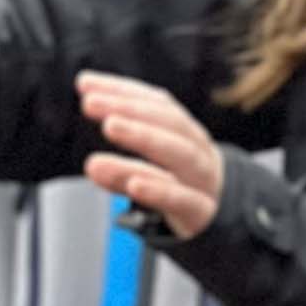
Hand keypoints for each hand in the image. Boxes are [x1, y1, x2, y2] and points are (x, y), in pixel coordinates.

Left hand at [79, 73, 224, 236]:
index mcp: (183, 132)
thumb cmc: (180, 187)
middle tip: (91, 102)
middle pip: (168, 121)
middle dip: (129, 108)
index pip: (156, 103)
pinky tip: (134, 185)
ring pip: (179, 153)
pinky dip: (159, 191)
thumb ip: (120, 167)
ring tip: (110, 126)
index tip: (85, 84)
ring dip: (143, 136)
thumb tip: (91, 163)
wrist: (220, 221)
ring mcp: (202, 179)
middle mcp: (195, 148)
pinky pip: (183, 200)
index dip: (122, 90)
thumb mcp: (150, 171)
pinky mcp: (202, 212)